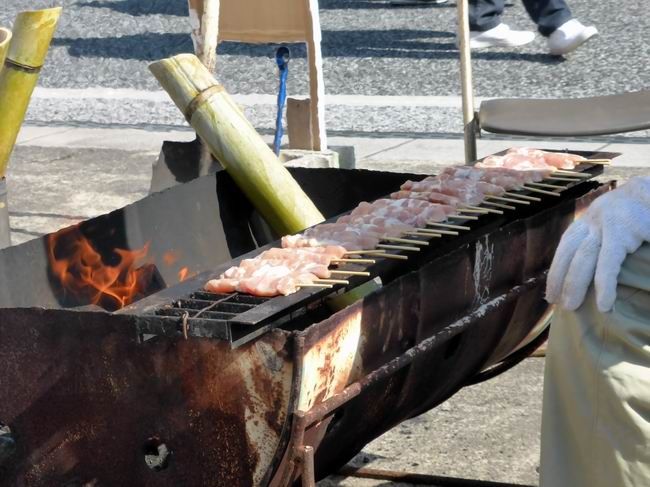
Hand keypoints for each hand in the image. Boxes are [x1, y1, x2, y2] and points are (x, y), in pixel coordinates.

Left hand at [546, 177, 649, 311]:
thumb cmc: (643, 210)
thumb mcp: (619, 221)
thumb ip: (605, 240)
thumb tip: (593, 270)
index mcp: (591, 218)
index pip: (567, 246)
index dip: (557, 269)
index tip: (551, 291)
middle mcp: (594, 219)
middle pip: (570, 253)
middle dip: (560, 279)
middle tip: (555, 302)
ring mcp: (607, 224)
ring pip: (584, 259)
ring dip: (575, 284)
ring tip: (571, 307)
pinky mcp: (624, 231)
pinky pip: (609, 263)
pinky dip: (605, 285)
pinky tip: (604, 303)